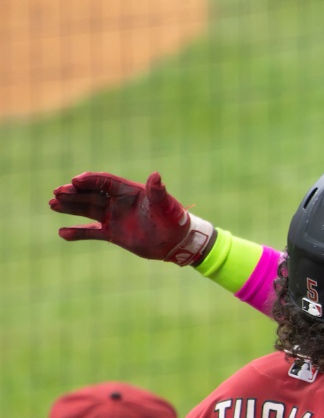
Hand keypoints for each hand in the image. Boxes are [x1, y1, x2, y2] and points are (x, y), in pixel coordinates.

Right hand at [49, 171, 213, 264]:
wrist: (178, 242)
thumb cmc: (175, 220)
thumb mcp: (166, 206)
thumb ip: (158, 191)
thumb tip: (155, 175)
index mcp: (130, 191)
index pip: (105, 182)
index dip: (90, 180)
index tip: (75, 181)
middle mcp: (118, 202)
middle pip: (91, 194)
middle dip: (73, 193)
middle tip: (57, 193)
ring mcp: (114, 217)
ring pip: (87, 210)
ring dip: (70, 207)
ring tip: (52, 205)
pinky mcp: (113, 233)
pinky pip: (91, 232)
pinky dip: (77, 232)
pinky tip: (62, 233)